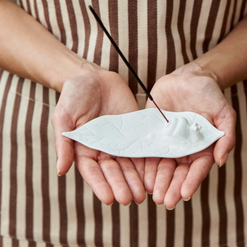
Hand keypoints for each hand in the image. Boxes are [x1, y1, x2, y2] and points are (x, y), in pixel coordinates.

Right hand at [51, 63, 145, 204]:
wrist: (94, 78)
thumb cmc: (74, 96)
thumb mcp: (64, 117)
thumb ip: (64, 143)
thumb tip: (61, 170)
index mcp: (84, 149)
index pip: (93, 172)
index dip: (100, 185)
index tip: (109, 199)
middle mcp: (103, 149)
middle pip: (113, 171)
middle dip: (122, 185)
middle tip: (131, 199)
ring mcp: (120, 141)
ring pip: (129, 164)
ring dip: (136, 179)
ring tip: (145, 193)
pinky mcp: (133, 132)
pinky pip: (141, 147)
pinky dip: (147, 161)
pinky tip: (154, 173)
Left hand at [144, 63, 235, 208]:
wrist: (190, 78)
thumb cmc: (210, 95)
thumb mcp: (224, 113)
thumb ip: (225, 136)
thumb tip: (220, 161)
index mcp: (201, 147)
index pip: (197, 169)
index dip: (191, 182)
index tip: (184, 195)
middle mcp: (183, 148)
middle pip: (177, 172)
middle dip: (171, 186)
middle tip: (164, 200)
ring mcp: (167, 141)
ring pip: (160, 164)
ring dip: (156, 179)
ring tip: (151, 192)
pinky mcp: (153, 131)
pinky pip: (147, 148)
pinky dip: (143, 161)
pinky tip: (139, 173)